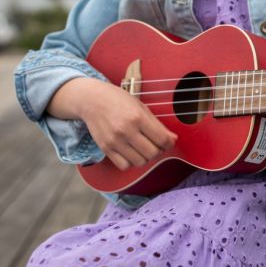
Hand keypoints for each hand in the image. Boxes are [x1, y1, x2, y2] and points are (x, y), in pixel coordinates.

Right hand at [48, 78, 176, 169]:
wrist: (92, 100)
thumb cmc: (119, 101)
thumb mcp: (141, 107)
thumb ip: (157, 125)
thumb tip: (173, 139)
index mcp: (138, 118)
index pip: (162, 139)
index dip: (169, 143)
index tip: (168, 141)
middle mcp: (126, 131)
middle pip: (152, 153)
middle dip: (158, 150)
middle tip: (155, 144)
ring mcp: (114, 141)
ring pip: (140, 162)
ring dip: (145, 157)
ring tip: (143, 148)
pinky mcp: (105, 148)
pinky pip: (124, 166)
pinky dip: (130, 162)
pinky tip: (130, 152)